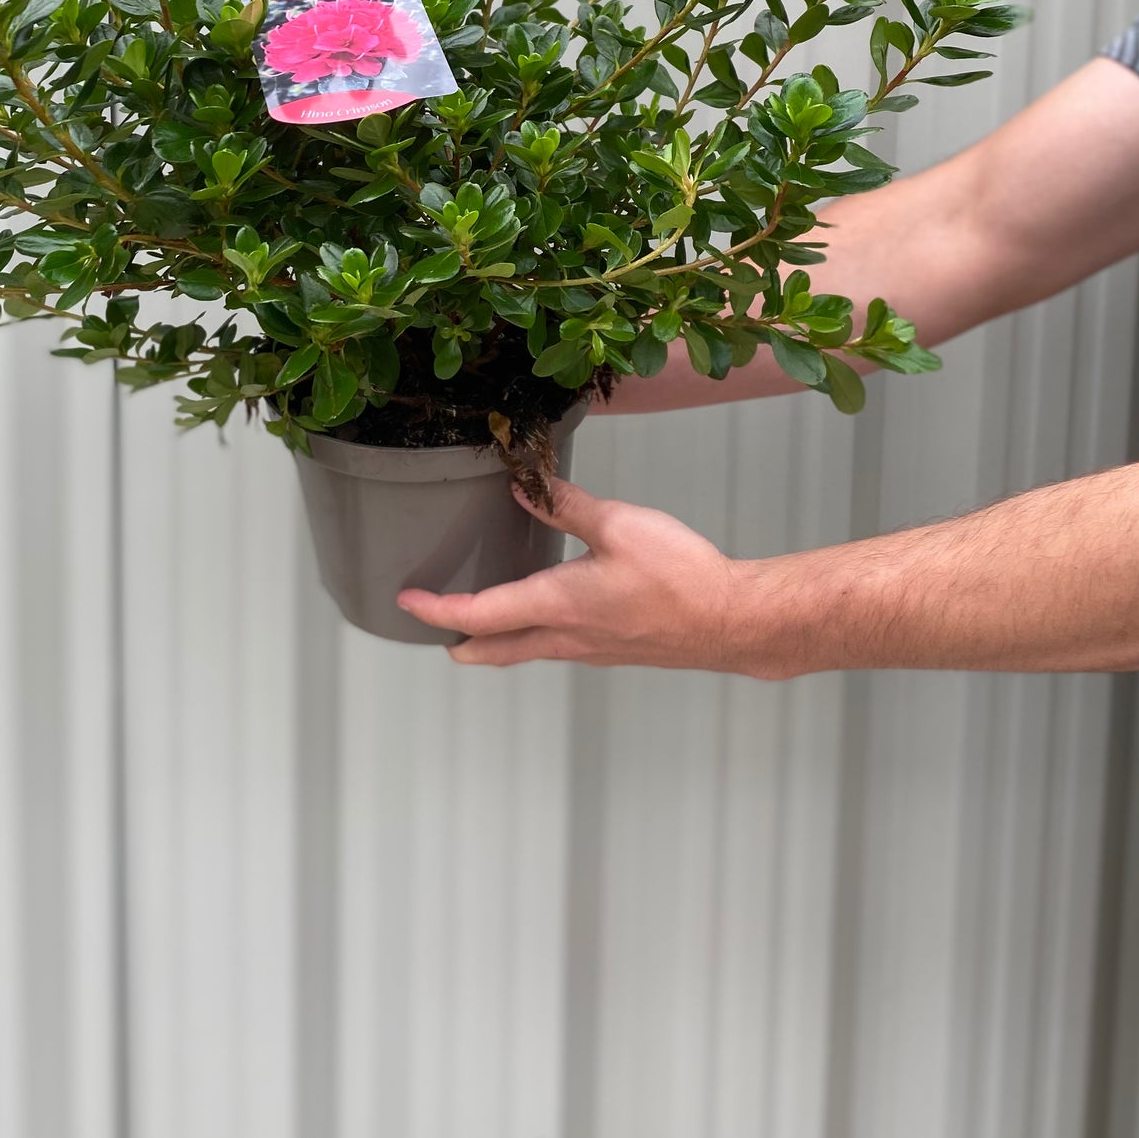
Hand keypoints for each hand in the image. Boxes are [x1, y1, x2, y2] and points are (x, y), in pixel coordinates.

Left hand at [398, 478, 765, 670]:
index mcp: (556, 605)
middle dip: (460, 641)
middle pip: (495, 650)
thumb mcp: (618, 525)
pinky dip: (533, 635)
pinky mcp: (615, 650)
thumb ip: (566, 505)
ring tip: (479, 621)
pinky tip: (548, 613)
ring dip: (496, 640)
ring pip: (527, 651)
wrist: (731, 621)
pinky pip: (558, 647)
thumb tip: (525, 486)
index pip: (478, 615)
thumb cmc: (681, 577)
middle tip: (435, 629)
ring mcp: (591, 651)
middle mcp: (566, 637)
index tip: (407, 602)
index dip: (436, 610)